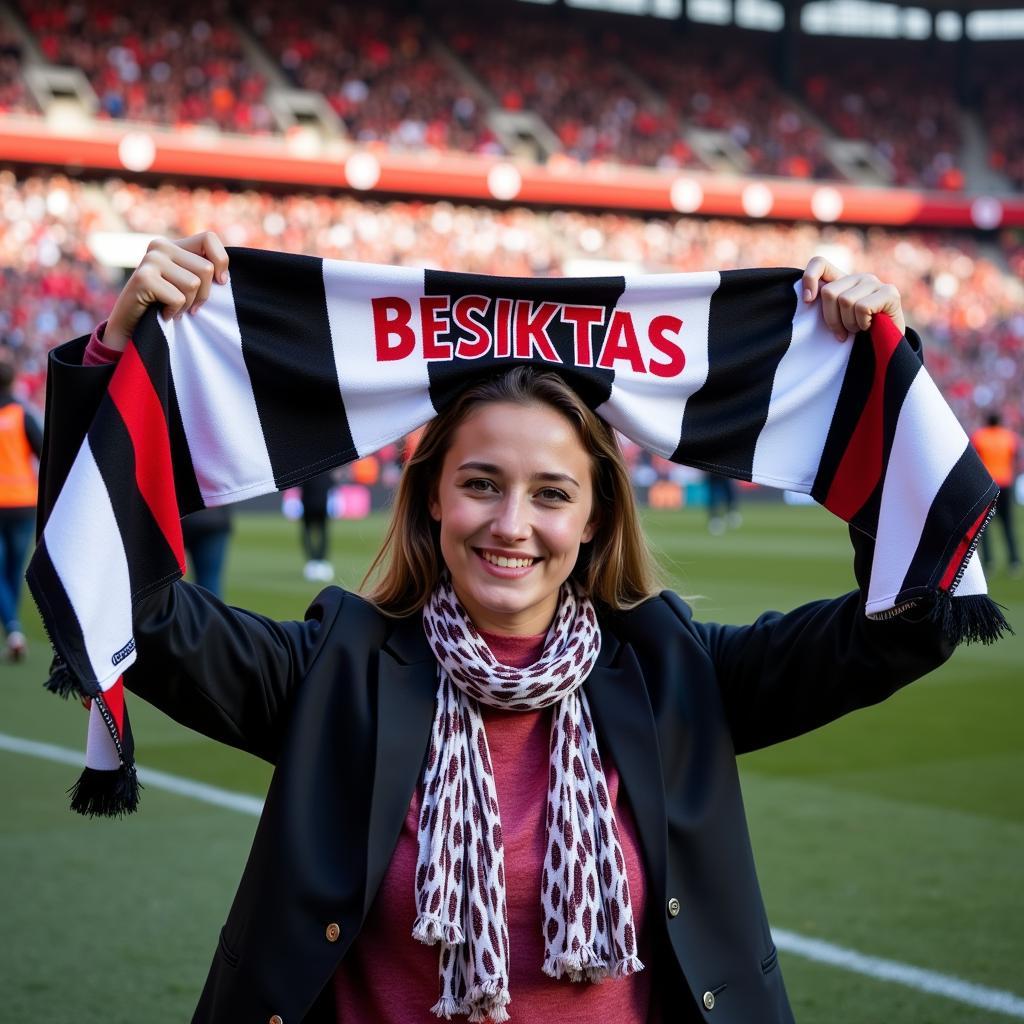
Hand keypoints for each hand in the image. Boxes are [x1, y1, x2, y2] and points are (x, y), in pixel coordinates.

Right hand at [104, 232, 229, 351]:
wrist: (131, 327)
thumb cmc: (165, 307)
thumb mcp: (187, 285)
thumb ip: (202, 273)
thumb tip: (225, 277)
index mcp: (174, 245)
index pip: (209, 239)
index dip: (221, 262)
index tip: (220, 282)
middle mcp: (160, 246)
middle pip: (206, 269)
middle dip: (203, 295)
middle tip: (186, 305)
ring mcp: (150, 260)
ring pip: (193, 284)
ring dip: (187, 305)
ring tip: (172, 308)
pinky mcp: (143, 278)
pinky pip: (178, 298)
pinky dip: (174, 312)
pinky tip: (162, 313)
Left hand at [801, 256, 905, 341]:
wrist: (889, 348)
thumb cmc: (857, 336)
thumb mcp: (835, 320)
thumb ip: (824, 306)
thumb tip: (807, 299)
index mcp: (843, 280)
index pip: (819, 263)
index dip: (809, 278)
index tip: (807, 301)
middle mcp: (859, 277)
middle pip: (829, 292)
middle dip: (832, 319)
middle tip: (843, 331)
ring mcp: (875, 283)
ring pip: (845, 301)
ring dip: (849, 323)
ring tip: (858, 328)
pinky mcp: (890, 292)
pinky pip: (862, 307)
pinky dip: (862, 322)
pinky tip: (870, 326)